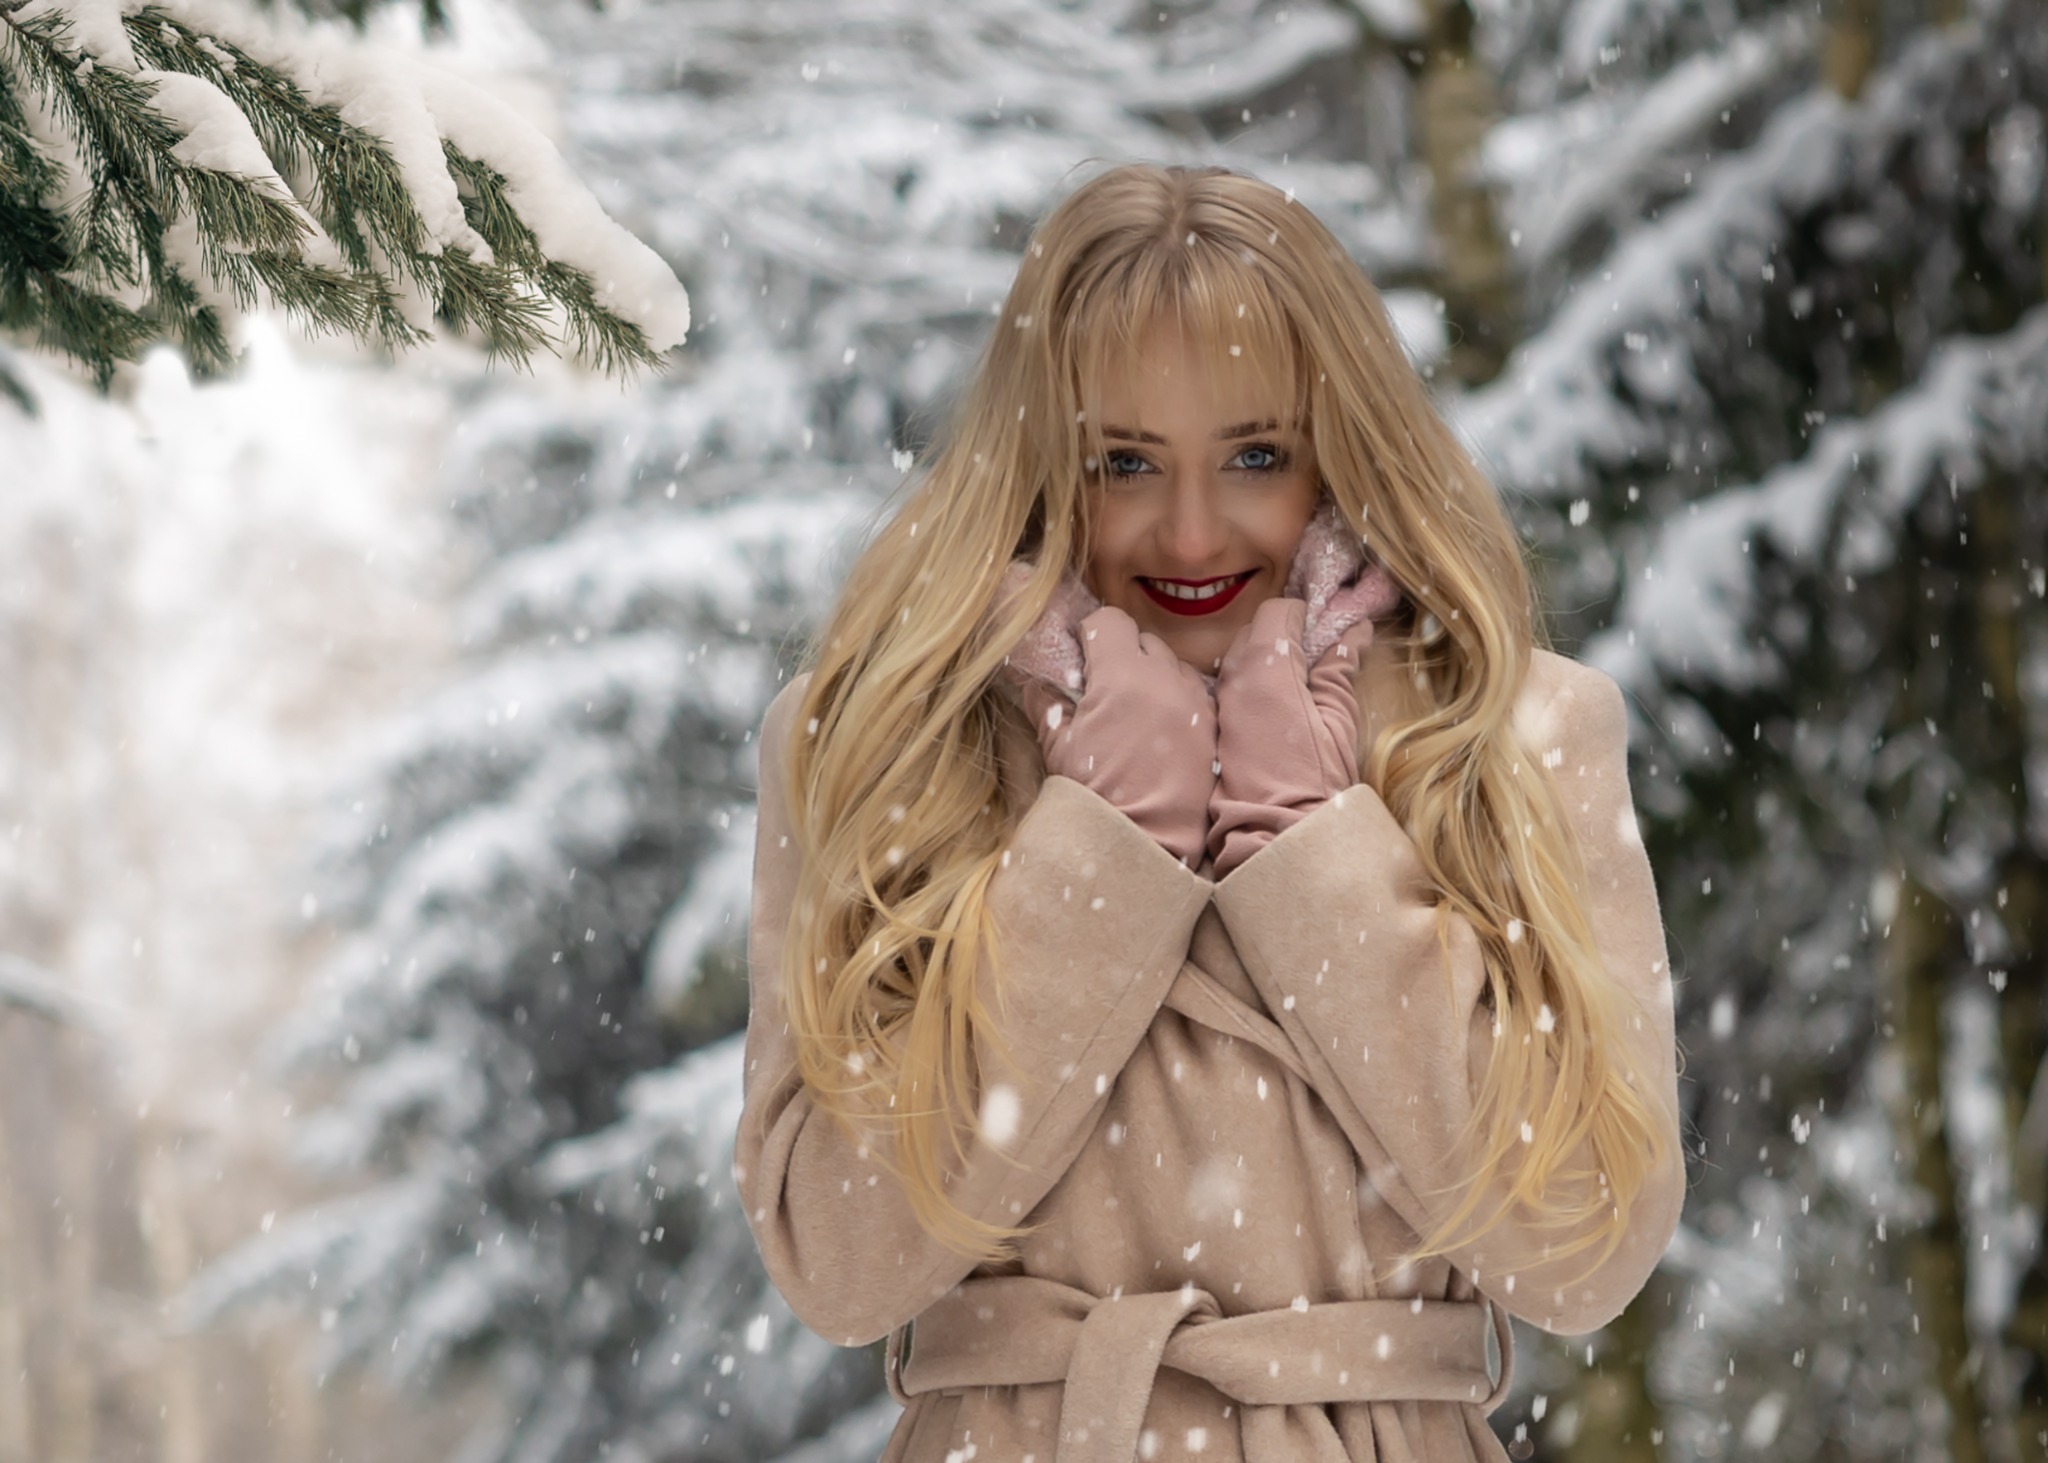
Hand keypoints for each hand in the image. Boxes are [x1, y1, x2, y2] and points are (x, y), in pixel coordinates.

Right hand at [1010, 606, 1218, 868]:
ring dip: (1152, 674)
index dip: (1092, 633)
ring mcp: (1194, 701)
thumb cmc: (1095, 794)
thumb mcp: (1059, 748)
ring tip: (1135, 710)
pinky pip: (1194, 694)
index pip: (1110, 621)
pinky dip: (1176, 700)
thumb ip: (1046, 706)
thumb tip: (1032, 684)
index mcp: (1122, 675)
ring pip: (1172, 665)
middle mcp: (1164, 678)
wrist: (1146, 843)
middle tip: (1103, 686)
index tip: (1081, 654)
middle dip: (1122, 653)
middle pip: (1143, 639)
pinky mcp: (1212, 727)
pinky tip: (1160, 730)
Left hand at [1206, 595, 1374, 876]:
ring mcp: (1219, 700)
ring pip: (1239, 657)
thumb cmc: (1316, 775)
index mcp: (1266, 662)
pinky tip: (1277, 709)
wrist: (1276, 832)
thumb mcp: (1339, 715)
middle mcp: (1233, 674)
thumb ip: (1340, 666)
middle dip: (1285, 635)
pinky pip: (1232, 687)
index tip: (1326, 631)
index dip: (1305, 616)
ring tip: (1300, 685)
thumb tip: (1353, 631)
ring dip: (1267, 659)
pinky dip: (1252, 684)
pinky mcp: (1214, 726)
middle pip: (1255, 630)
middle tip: (1317, 656)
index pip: (1278, 611)